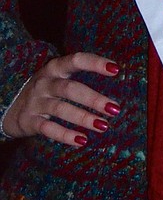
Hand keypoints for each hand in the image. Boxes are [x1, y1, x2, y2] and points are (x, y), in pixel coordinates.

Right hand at [2, 52, 121, 146]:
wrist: (10, 105)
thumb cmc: (46, 90)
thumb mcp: (57, 77)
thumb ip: (78, 78)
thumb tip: (112, 85)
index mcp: (55, 68)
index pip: (76, 60)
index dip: (95, 63)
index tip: (116, 69)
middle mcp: (45, 83)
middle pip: (71, 89)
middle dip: (94, 99)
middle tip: (114, 108)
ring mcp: (36, 102)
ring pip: (61, 109)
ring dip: (84, 118)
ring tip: (103, 126)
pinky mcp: (29, 121)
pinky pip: (48, 129)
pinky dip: (65, 135)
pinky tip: (82, 140)